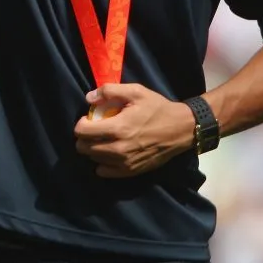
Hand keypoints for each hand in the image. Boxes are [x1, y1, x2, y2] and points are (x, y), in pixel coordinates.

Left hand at [73, 83, 193, 177]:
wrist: (181, 129)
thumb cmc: (157, 108)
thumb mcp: (136, 91)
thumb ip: (110, 91)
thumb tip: (88, 98)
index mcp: (118, 128)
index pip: (82, 132)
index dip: (80, 124)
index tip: (88, 119)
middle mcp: (118, 149)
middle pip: (84, 148)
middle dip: (83, 137)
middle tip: (93, 130)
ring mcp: (124, 162)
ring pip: (93, 159)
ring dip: (92, 149)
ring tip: (102, 139)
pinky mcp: (131, 171)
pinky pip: (104, 172)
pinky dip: (101, 163)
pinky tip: (108, 153)